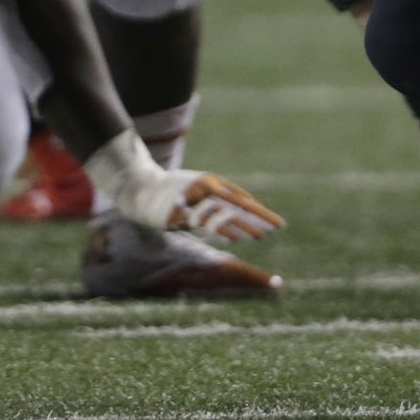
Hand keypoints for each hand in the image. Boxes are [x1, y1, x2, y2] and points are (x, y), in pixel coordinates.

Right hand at [82, 130, 283, 241]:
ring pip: (223, 214)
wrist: (140, 188)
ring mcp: (193, 200)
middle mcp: (206, 188)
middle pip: (238, 204)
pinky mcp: (179, 213)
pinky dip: (220, 229)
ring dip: (242, 225)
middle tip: (279, 227)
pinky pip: (203, 223)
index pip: (242, 200)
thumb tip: (244, 205)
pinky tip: (234, 237)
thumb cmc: (174, 189)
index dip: (261, 212)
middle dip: (259, 217)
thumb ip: (219, 196)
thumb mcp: (198, 189)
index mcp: (213, 182)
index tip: (278, 224)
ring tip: (259, 236)